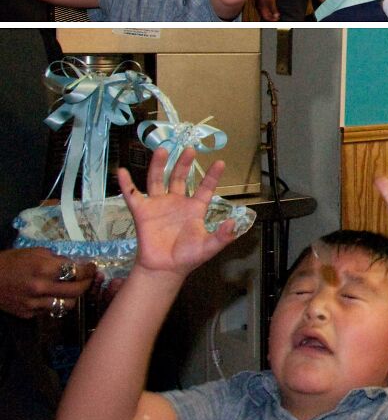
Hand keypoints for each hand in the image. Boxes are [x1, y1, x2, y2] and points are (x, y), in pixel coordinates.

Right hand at [0, 247, 95, 318]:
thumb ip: (56, 259)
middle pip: (77, 291)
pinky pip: (50, 311)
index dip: (89, 270)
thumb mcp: (36, 252)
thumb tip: (74, 264)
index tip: (93, 267)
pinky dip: (54, 303)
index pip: (77, 272)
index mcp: (44, 268)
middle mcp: (41, 288)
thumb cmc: (11, 261)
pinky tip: (52, 296)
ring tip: (72, 290)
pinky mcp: (28, 315)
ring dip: (73, 297)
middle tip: (89, 278)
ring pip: (67, 305)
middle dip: (87, 284)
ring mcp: (34, 304)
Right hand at [118, 147, 237, 279]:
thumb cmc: (186, 257)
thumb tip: (234, 224)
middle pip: (179, 177)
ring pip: (157, 180)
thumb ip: (222, 237)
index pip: (205, 188)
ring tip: (162, 150)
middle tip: (190, 149)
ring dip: (159, 165)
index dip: (212, 176)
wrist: (164, 270)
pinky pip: (132, 195)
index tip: (220, 163)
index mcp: (194, 208)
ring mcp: (158, 205)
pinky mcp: (142, 212)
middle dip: (184, 163)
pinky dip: (126, 184)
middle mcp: (176, 202)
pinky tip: (122, 172)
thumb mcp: (208, 247)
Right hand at [256, 0, 280, 21]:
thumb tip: (276, 16)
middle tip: (277, 17)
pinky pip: (265, 8)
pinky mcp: (261, 1)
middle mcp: (259, 7)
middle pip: (265, 15)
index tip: (277, 19)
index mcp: (261, 8)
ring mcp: (260, 4)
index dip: (272, 19)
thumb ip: (274, 9)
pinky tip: (272, 8)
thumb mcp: (272, 1)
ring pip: (265, 11)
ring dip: (270, 13)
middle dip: (271, 17)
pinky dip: (269, 9)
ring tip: (275, 13)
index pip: (266, 17)